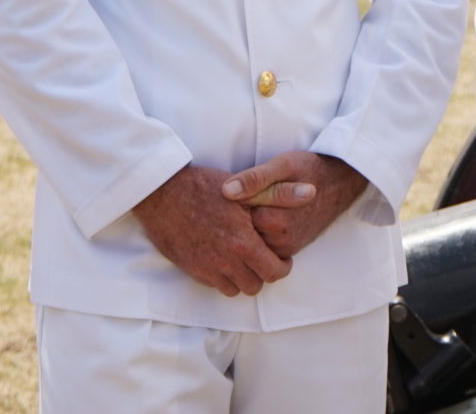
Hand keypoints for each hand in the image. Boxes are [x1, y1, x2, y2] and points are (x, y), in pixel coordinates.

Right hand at [132, 164, 292, 296]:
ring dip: (244, 277)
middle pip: (256, 285)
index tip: (280, 255)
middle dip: (264, 273)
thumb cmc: (206, 187)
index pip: (275, 272)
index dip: (282, 265)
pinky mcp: (191, 270)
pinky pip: (215, 285)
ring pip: (235, 289)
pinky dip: (224, 277)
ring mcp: (206, 269)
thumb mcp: (248, 188)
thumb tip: (312, 192)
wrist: (163, 193)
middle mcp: (226, 262)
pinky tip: (225, 258)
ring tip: (245, 258)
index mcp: (243, 243)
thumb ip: (281, 194)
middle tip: (264, 256)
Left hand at [222, 152, 367, 259]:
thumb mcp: (284, 165)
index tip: (251, 186)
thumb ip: (255, 178)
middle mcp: (281, 239)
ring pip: (255, 236)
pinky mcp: (291, 249)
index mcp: (276, 220)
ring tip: (268, 202)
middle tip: (260, 193)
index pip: (238, 215)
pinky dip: (265, 229)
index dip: (242, 198)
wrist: (341, 183)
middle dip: (247, 212)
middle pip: (245, 228)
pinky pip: (266, 242)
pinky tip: (274, 213)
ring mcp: (286, 247)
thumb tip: (226, 191)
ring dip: (256, 221)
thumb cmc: (311, 170)